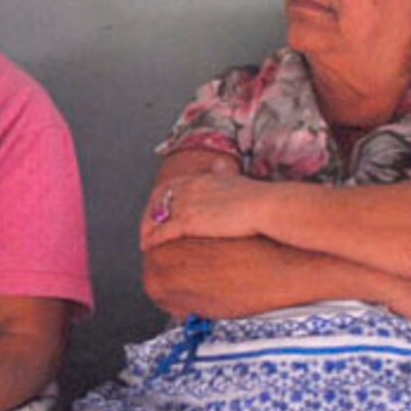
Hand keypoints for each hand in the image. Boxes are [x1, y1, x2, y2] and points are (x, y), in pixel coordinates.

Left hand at [140, 157, 269, 250]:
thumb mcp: (235, 177)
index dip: (159, 199)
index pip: (169, 186)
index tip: (156, 210)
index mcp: (199, 179)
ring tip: (144, 240)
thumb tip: (219, 164)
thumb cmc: (258, 196)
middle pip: (157, 200)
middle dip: (148, 214)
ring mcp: (187, 205)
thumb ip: (223, 172)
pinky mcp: (189, 222)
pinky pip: (162, 232)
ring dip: (146, 228)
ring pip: (156, 216)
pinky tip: (147, 247)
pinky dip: (152, 239)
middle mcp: (189, 189)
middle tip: (145, 227)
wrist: (266, 206)